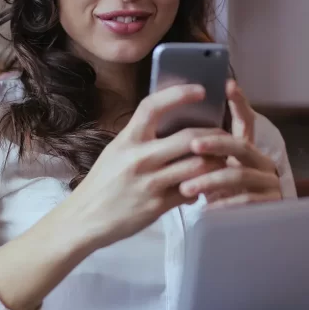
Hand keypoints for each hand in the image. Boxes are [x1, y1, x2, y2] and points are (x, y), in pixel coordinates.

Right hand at [63, 84, 229, 249]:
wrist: (84, 219)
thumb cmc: (102, 184)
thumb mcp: (116, 152)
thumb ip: (141, 138)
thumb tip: (171, 125)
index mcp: (127, 140)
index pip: (153, 107)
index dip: (179, 94)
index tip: (200, 90)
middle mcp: (139, 158)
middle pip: (189, 138)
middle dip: (213, 136)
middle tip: (224, 135)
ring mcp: (150, 183)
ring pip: (197, 166)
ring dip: (215, 163)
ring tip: (220, 161)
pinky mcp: (157, 206)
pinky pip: (191, 192)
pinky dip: (201, 187)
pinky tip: (202, 186)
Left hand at [178, 79, 283, 208]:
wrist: (235, 229)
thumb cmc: (215, 197)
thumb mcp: (207, 172)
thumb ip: (199, 153)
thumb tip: (173, 131)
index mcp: (246, 150)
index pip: (245, 121)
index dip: (239, 103)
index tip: (228, 85)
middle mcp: (261, 161)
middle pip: (240, 145)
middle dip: (215, 143)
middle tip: (192, 145)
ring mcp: (268, 182)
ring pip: (239, 174)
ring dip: (211, 179)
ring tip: (186, 188)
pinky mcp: (269, 204)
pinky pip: (245, 200)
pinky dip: (224, 203)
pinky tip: (206, 208)